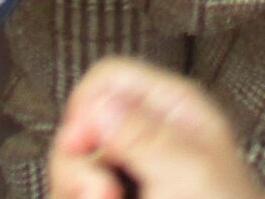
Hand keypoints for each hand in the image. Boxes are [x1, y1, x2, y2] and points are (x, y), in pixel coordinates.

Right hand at [47, 59, 261, 198]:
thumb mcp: (190, 172)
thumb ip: (142, 134)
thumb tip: (98, 104)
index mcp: (174, 109)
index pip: (109, 77)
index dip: (88, 107)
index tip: (81, 144)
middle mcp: (147, 136)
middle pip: (81, 125)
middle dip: (79, 163)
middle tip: (105, 193)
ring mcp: (132, 172)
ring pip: (74, 165)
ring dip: (77, 189)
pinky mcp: (118, 196)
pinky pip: (76, 191)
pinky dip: (78, 198)